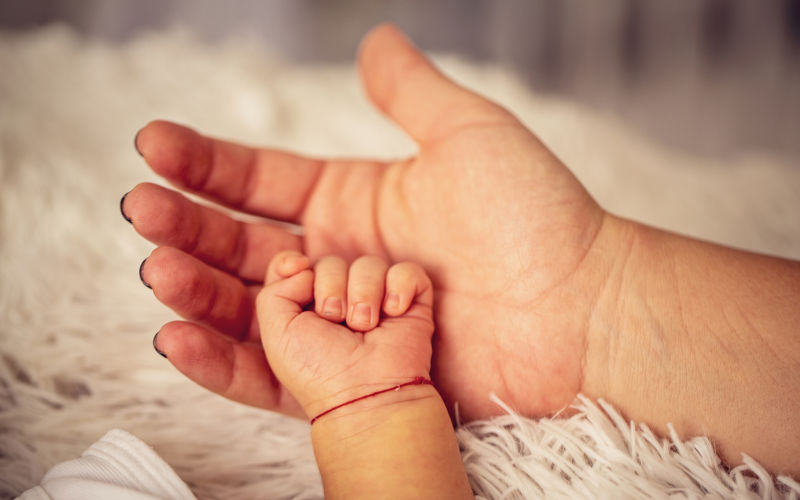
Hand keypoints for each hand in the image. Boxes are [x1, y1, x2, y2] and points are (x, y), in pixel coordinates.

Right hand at [125, 24, 619, 420]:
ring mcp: (342, 323)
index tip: (154, 144)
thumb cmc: (534, 219)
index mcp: (358, 204)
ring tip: (156, 266)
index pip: (263, 182)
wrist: (580, 310)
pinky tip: (177, 334)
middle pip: (245, 245)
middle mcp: (341, 263)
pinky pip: (274, 373)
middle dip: (189, 226)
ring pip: (250, 307)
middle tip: (142, 210)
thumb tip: (373, 38)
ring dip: (197, 287)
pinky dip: (223, 358)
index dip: (207, 164)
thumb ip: (411, 93)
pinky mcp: (350, 379)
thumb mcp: (467, 135)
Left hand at [257, 251, 433, 418]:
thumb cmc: (319, 370)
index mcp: (307, 306)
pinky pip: (407, 271)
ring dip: (364, 294)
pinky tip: (394, 313)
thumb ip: (274, 289)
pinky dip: (399, 288)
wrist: (365, 393)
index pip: (296, 265)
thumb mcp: (276, 331)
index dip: (293, 264)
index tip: (299, 272)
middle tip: (336, 321)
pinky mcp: (412, 302)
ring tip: (365, 326)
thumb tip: (303, 265)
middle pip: (331, 262)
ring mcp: (378, 300)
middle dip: (330, 286)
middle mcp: (342, 299)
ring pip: (369, 264)